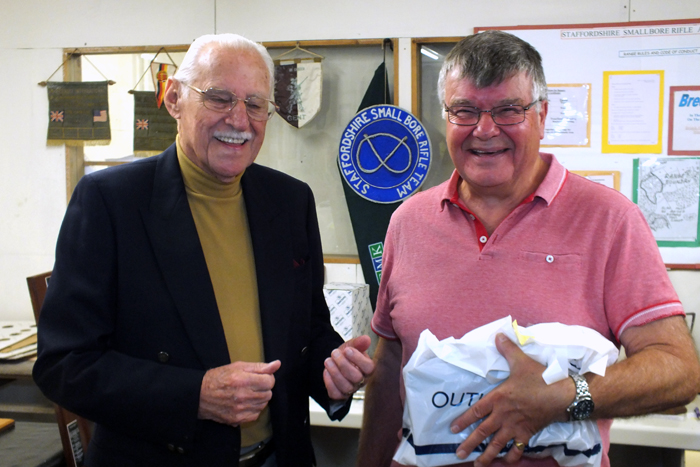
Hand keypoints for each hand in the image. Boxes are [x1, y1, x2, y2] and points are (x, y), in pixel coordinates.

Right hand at [198, 360, 280, 425]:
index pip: (270, 381)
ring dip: (259, 398)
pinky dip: (253, 409)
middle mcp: (243, 396)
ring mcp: (240, 410)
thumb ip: (259, 367)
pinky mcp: (237, 419)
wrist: (199, 395)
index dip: (267, 378)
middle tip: (253, 385)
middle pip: (268, 394)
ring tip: (248, 394)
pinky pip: (255, 414)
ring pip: (263, 405)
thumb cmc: (218, 377)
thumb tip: (277, 364)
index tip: (260, 377)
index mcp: (243, 380)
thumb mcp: (238, 367)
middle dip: (263, 388)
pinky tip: (245, 403)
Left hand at [324, 335, 375, 399]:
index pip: (369, 368)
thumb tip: (367, 339)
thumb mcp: (352, 346)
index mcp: (367, 369)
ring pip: (345, 386)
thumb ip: (358, 343)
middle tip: (334, 353)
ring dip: (335, 372)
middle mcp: (361, 381)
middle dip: (343, 364)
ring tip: (328, 361)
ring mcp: (351, 389)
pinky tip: (326, 371)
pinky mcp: (340, 395)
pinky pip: (336, 394)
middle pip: (356, 378)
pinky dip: (329, 382)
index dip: (358, 359)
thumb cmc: (346, 355)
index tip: (347, 350)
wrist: (335, 363)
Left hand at [450, 334, 571, 466]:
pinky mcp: (528, 434)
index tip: (452, 428)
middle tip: (458, 453)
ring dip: (486, 456)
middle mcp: (503, 415)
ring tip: (477, 465)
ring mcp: (515, 427)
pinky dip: (511, 457)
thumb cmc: (539, 378)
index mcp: (498, 398)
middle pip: (482, 432)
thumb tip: (498, 335)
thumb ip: (507, 349)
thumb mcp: (521, 361)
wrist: (562, 395)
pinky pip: (517, 449)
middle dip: (469, 444)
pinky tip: (505, 462)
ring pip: (497, 445)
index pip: (476, 411)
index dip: (463, 420)